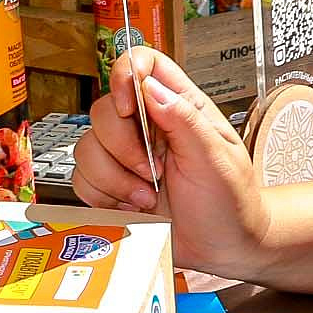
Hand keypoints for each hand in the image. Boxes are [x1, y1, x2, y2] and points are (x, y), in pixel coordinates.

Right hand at [72, 47, 265, 274]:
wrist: (225, 248)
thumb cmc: (232, 202)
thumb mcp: (217, 159)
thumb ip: (184, 120)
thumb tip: (149, 87)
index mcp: (179, 108)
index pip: (143, 64)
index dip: (125, 75)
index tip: (128, 108)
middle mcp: (147, 127)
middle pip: (102, 110)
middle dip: (122, 147)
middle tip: (152, 171)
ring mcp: (124, 156)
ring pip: (86, 147)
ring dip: (114, 178)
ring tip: (147, 196)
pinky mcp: (108, 184)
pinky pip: (81, 179)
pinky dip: (103, 196)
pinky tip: (132, 205)